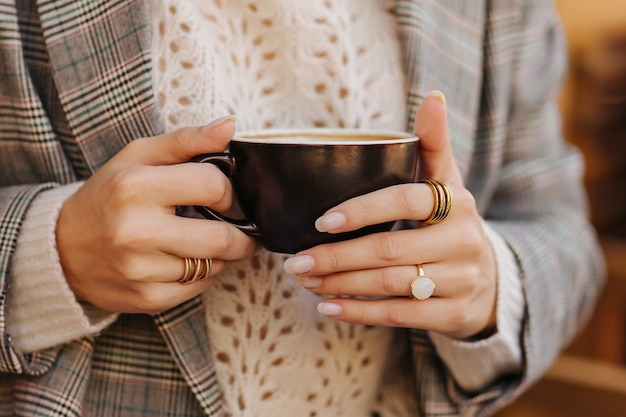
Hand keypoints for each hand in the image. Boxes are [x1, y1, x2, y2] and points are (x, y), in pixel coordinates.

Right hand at [56, 116, 257, 313]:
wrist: (60, 249)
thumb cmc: (108, 196)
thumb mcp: (138, 157)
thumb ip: (187, 140)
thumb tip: (229, 126)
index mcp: (137, 187)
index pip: (213, 186)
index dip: (228, 191)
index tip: (225, 196)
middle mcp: (137, 231)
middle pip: (222, 238)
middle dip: (242, 235)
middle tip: (243, 230)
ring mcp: (140, 269)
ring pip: (213, 266)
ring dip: (221, 255)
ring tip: (206, 243)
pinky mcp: (146, 298)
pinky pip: (198, 289)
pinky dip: (203, 275)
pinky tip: (187, 262)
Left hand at [284, 92, 497, 339]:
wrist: (489, 280)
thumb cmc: (450, 224)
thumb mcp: (447, 183)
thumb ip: (434, 144)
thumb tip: (431, 96)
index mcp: (457, 203)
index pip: (407, 200)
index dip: (363, 211)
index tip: (322, 222)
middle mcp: (463, 241)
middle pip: (390, 250)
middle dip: (336, 257)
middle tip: (297, 261)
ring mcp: (461, 281)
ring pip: (390, 285)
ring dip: (341, 284)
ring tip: (306, 280)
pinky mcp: (453, 314)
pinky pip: (400, 316)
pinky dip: (360, 313)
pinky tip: (328, 307)